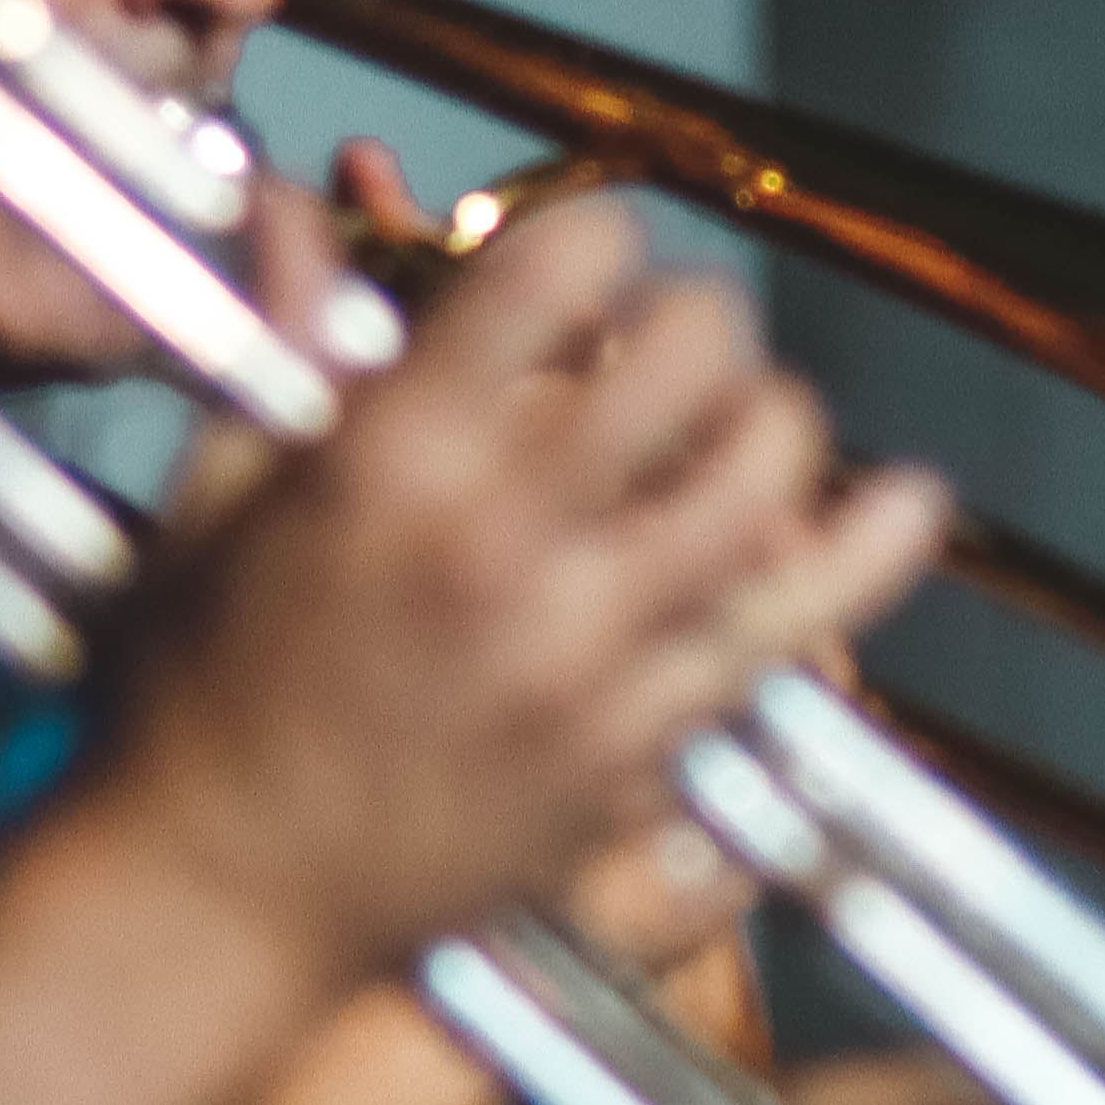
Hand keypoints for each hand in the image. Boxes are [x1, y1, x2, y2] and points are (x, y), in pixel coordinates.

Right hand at [107, 200, 948, 977]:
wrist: (214, 897)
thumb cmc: (196, 699)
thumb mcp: (216, 499)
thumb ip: (289, 346)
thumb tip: (299, 207)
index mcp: (388, 464)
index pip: (552, 278)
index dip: (601, 238)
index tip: (603, 251)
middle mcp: (499, 547)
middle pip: (686, 362)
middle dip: (700, 320)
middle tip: (682, 339)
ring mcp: (579, 657)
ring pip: (758, 484)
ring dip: (774, 426)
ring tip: (751, 423)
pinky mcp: (630, 751)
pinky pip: (785, 635)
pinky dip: (865, 560)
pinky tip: (908, 504)